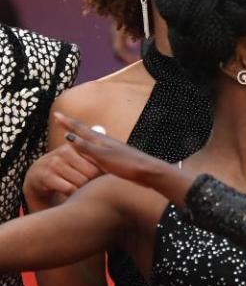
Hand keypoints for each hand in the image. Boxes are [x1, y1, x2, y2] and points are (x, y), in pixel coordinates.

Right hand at [23, 144, 102, 209]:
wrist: (38, 177)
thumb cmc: (66, 169)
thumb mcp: (78, 160)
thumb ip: (94, 159)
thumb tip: (118, 166)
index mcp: (76, 146)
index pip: (98, 160)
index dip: (103, 172)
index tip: (105, 178)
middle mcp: (64, 152)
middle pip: (91, 172)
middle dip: (94, 183)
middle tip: (93, 188)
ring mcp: (54, 163)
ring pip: (81, 181)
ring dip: (84, 190)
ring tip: (83, 191)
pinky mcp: (46, 176)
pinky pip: (68, 188)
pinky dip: (74, 194)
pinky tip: (73, 195)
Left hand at [54, 113, 195, 207]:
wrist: (148, 171)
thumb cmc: (133, 168)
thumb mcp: (114, 160)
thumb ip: (104, 155)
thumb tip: (94, 152)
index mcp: (105, 142)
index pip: (86, 131)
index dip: (73, 124)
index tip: (60, 117)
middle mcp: (105, 142)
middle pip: (84, 130)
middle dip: (69, 122)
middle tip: (57, 114)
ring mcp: (106, 148)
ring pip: (86, 135)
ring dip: (73, 128)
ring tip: (61, 121)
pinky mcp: (107, 156)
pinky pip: (89, 148)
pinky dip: (78, 142)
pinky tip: (70, 140)